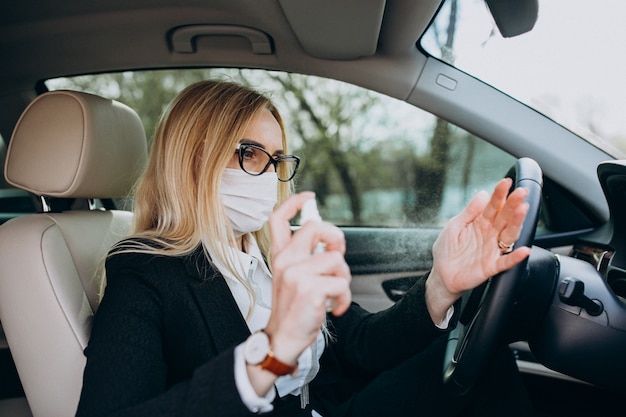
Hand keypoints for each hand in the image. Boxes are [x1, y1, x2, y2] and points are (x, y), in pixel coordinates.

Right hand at [265, 192, 351, 363]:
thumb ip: (304, 258)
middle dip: (336, 239)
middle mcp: (285, 261)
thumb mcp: (291, 278)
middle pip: (316, 227)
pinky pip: (341, 283)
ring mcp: (296, 274)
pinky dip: (345, 298)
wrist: (283, 339)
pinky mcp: (309, 289)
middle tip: (336, 257)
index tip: (309, 198)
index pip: (278, 219)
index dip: (294, 203)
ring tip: (334, 292)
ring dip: (343, 277)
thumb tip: (328, 242)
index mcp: (280, 256)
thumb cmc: (292, 310)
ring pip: (336, 258)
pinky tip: (335, 307)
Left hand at [426, 178, 530, 322]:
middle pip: (504, 217)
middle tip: (521, 192)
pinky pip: (506, 262)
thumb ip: (469, 212)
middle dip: (513, 204)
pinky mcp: (491, 266)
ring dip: (517, 223)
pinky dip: (515, 257)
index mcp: (480, 223)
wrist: (441, 274)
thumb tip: (482, 194)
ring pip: (509, 235)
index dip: (499, 194)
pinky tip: (524, 250)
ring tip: (523, 210)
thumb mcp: (454, 227)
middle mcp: (490, 234)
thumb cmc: (447, 250)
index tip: (506, 182)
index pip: (493, 206)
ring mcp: (492, 249)